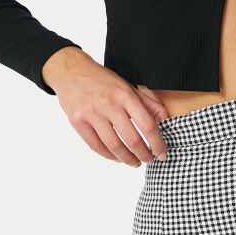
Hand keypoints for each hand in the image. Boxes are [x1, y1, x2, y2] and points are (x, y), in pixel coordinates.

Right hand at [42, 47, 169, 166]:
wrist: (71, 71)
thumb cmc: (103, 81)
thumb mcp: (128, 86)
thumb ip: (148, 102)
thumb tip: (164, 119)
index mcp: (125, 95)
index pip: (147, 125)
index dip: (157, 143)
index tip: (162, 154)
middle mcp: (109, 104)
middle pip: (132, 139)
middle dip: (144, 155)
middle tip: (149, 160)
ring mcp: (92, 114)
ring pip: (114, 146)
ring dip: (127, 159)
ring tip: (135, 163)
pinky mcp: (78, 122)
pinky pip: (96, 146)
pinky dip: (109, 156)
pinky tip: (117, 158)